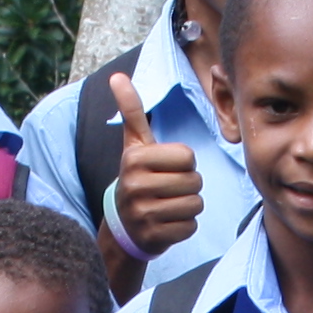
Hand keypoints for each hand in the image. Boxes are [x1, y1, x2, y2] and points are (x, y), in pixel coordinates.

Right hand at [108, 73, 203, 256]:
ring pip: (195, 204)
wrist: (122, 224)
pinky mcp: (153, 236)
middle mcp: (135, 185)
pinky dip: (184, 226)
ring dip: (188, 206)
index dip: (184, 163)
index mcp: (134, 159)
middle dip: (188, 186)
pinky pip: (189, 227)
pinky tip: (167, 222)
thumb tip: (116, 76)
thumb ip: (130, 111)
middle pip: (194, 181)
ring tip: (168, 205)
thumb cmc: (137, 178)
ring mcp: (143, 213)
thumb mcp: (134, 145)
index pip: (187, 156)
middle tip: (168, 189)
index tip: (166, 169)